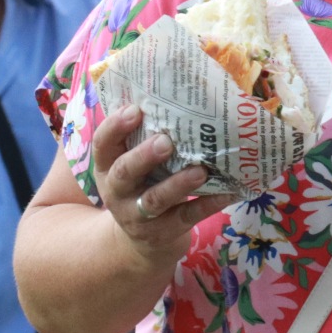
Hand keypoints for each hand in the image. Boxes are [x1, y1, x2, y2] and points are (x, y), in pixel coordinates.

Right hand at [91, 105, 235, 261]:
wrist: (142, 243)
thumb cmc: (143, 185)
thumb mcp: (132, 163)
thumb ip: (144, 135)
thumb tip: (177, 89)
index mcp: (108, 167)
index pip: (102, 144)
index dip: (115, 127)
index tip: (135, 109)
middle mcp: (118, 192)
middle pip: (124, 172)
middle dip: (143, 156)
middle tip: (165, 140)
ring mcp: (138, 216)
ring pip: (155, 200)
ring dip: (178, 184)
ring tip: (200, 170)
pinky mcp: (164, 232)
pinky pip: (187, 217)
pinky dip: (208, 204)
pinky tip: (229, 192)